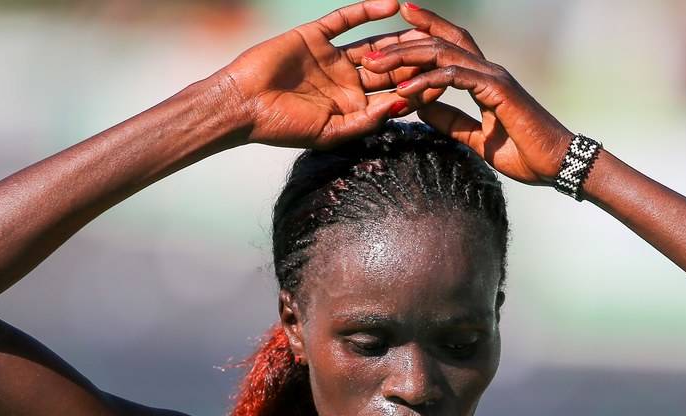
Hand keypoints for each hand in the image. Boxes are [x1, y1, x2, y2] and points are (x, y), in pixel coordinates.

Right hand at [211, 0, 437, 148]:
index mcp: (353, 106)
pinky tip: (390, 5)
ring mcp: (332, 56)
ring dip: (398, 35)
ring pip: (374, 42)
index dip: (417, 88)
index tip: (443, 81)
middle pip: (390, 67)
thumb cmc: (282, 127)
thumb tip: (403, 106)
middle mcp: (347, 80)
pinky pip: (346, 19)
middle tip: (442, 50)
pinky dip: (366, 10)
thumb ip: (368, 120)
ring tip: (424, 29)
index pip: (393, 94)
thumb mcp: (331, 132)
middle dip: (415, 60)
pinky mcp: (316, 35)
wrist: (242, 105)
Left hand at [361, 3, 576, 186]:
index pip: (449, 46)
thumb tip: (422, 109)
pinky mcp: (497, 90)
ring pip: (443, 54)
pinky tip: (405, 90)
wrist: (556, 164)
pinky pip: (455, 77)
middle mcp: (488, 70)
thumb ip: (451, 121)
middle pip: (440, 43)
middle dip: (402, 42)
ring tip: (375, 67)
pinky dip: (428, 80)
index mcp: (484, 79)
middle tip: (369, 50)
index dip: (423, 33)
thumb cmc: (525, 153)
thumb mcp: (476, 138)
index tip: (393, 30)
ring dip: (406, 58)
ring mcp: (493, 77)